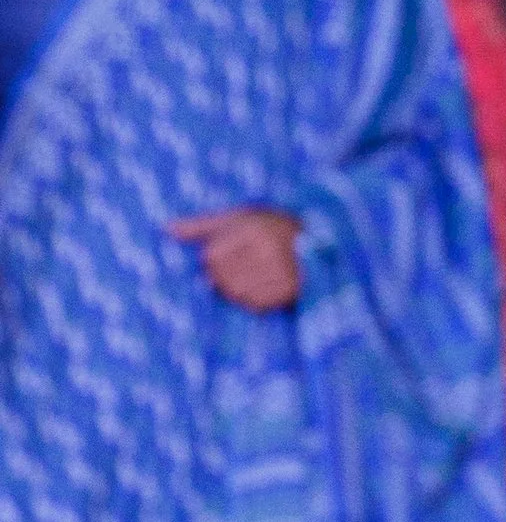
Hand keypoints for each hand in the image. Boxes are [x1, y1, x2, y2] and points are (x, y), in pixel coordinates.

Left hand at [169, 207, 300, 310]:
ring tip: (250, 276)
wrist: (322, 241)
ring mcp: (280, 272)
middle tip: (239, 267)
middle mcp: (267, 250)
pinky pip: (255, 304)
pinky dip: (253, 300)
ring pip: (237, 292)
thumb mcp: (239, 218)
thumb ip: (203, 224)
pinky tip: (261, 286)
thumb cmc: (270, 227)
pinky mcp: (289, 291)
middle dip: (224, 275)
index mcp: (253, 229)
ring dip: (237, 289)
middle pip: (222, 277)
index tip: (226, 254)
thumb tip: (167, 229)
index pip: (212, 255)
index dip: (212, 259)